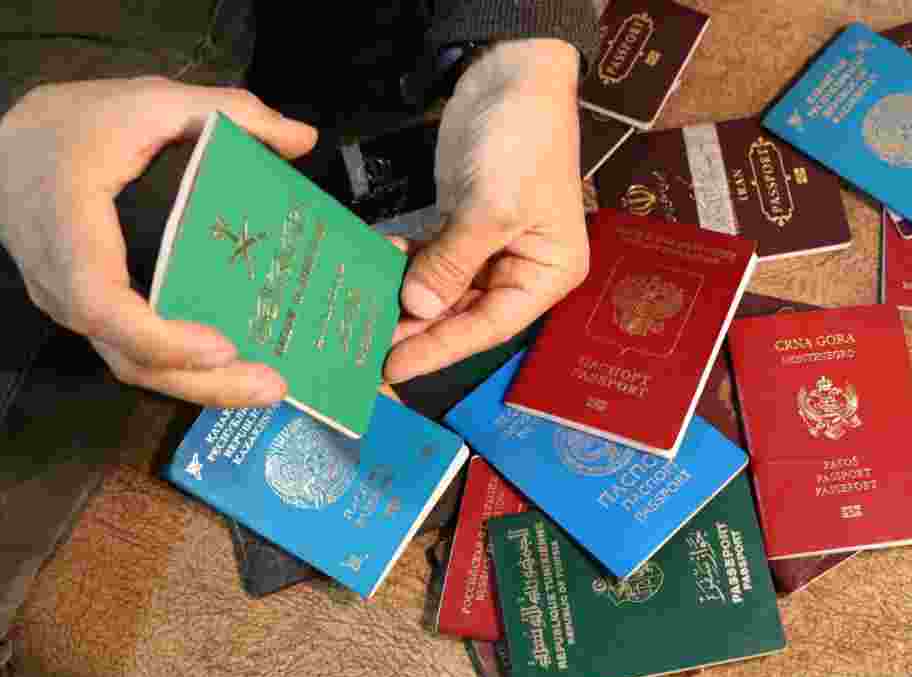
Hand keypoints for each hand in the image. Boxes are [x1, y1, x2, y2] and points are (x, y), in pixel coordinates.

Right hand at [0, 77, 317, 406]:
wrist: (5, 146)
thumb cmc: (75, 125)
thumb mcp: (149, 100)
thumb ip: (228, 112)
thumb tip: (302, 140)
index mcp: (71, 229)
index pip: (102, 304)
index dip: (160, 335)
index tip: (221, 346)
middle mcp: (65, 285)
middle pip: (128, 357)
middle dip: (203, 383)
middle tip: (272, 386)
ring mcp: (73, 306)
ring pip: (131, 364)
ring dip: (199, 385)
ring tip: (264, 387)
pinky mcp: (89, 313)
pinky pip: (132, 352)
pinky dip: (182, 367)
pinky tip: (232, 370)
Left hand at [384, 39, 588, 383]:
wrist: (511, 72)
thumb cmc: (521, 141)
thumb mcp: (491, 208)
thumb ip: (453, 263)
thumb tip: (416, 307)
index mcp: (547, 274)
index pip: (490, 326)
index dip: (441, 349)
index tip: (394, 368)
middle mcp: (522, 268)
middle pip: (464, 313)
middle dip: (418, 327)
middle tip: (366, 346)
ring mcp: (491, 247)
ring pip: (444, 289)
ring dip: (406, 297)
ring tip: (363, 312)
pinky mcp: (463, 225)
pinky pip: (432, 258)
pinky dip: (405, 263)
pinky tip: (376, 264)